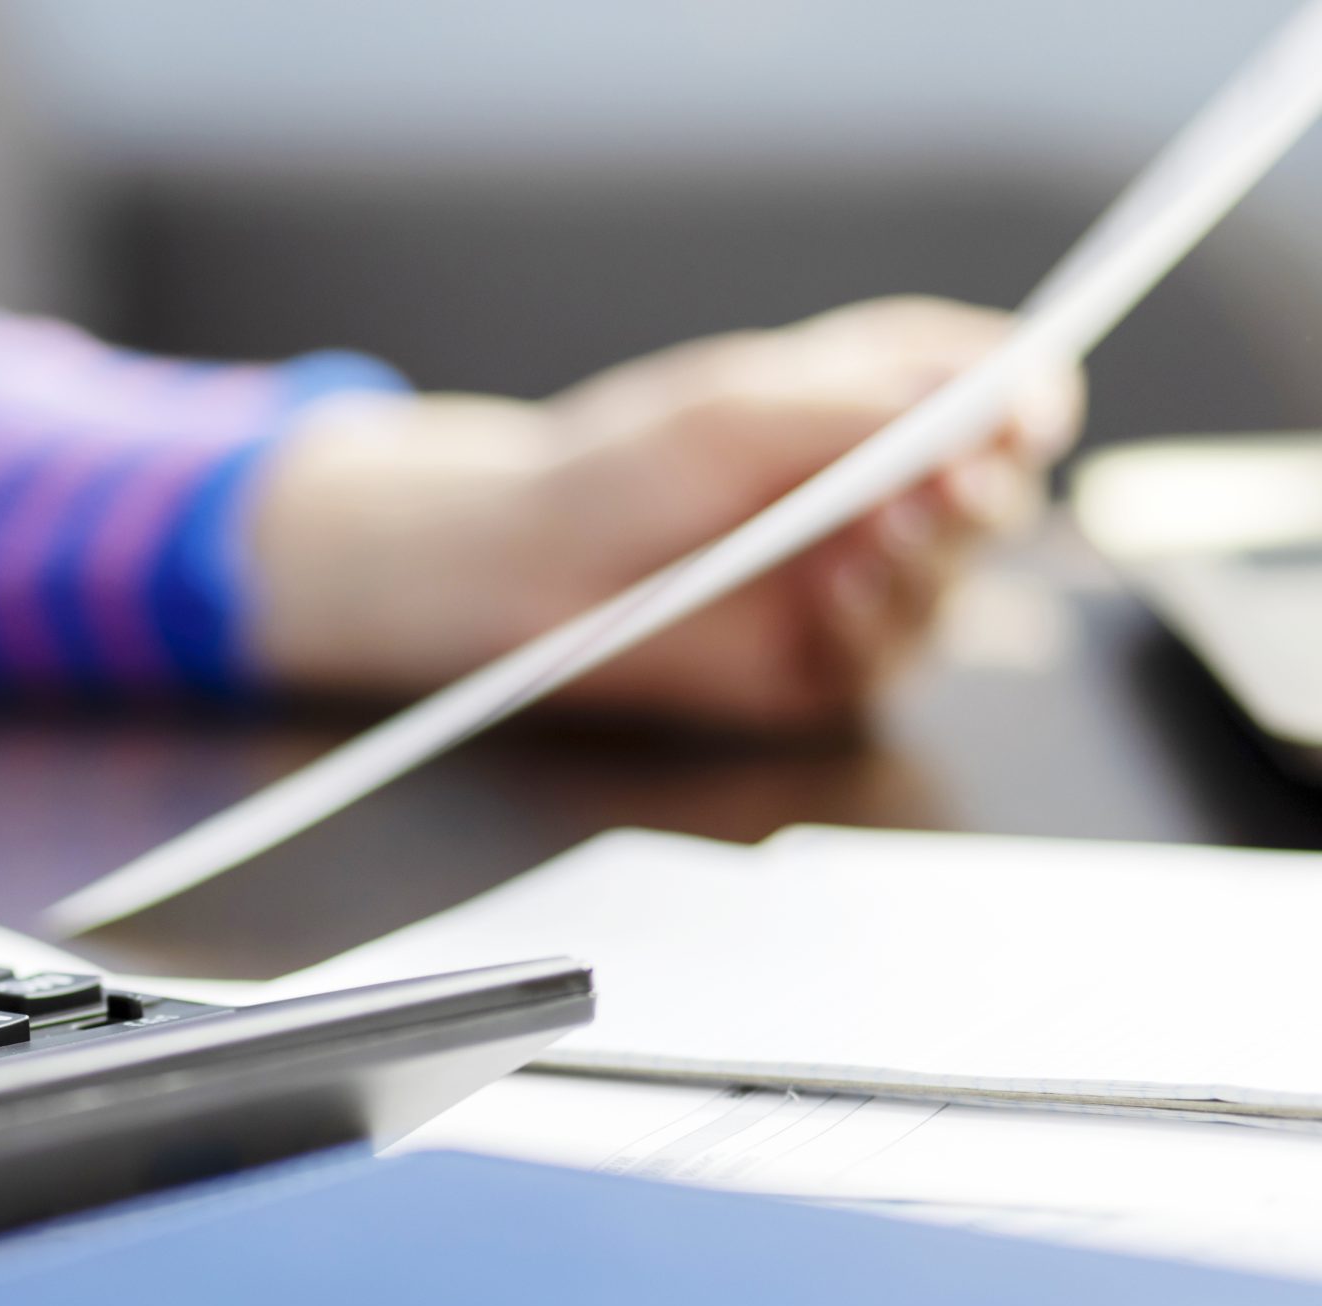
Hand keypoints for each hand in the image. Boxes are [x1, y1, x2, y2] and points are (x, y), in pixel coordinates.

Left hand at [244, 296, 1085, 730]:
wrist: (528, 571)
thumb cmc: (620, 472)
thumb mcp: (733, 414)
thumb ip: (857, 407)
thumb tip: (983, 396)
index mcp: (876, 403)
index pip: (995, 392)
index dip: (1025, 399)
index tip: (1025, 407)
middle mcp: (886, 494)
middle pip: (995, 492)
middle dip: (984, 487)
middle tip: (950, 482)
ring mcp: (865, 585)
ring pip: (954, 581)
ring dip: (933, 559)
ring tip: (880, 532)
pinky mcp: (830, 664)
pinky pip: (891, 657)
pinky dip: (877, 627)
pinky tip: (839, 597)